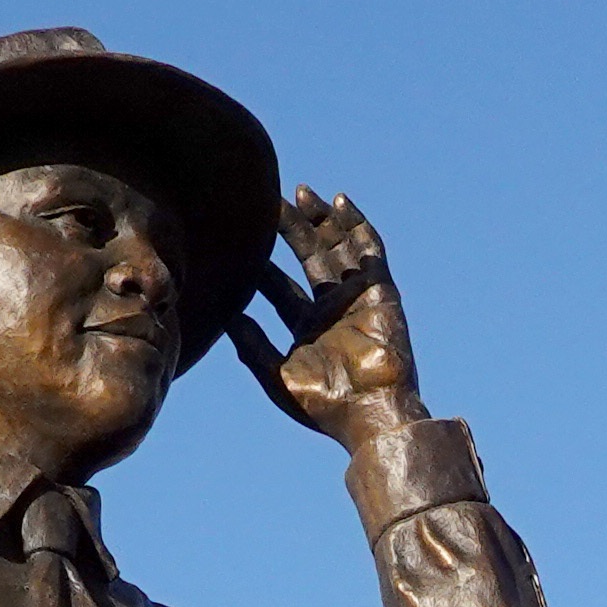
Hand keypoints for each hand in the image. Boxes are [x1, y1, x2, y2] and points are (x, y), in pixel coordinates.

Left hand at [227, 187, 420, 442]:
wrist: (369, 414)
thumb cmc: (323, 406)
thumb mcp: (275, 375)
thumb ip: (251, 345)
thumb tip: (226, 316)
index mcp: (308, 330)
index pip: (280, 288)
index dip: (262, 264)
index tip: (239, 239)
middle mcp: (332, 310)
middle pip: (309, 258)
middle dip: (292, 229)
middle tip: (270, 200)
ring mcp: (357, 299)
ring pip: (338, 248)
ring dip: (321, 219)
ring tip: (300, 192)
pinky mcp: (380, 293)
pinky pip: (369, 251)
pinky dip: (356, 225)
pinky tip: (338, 201)